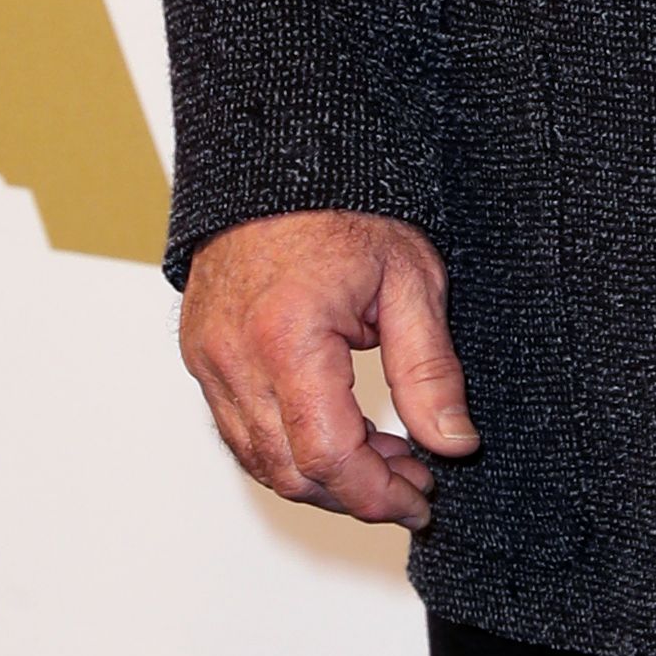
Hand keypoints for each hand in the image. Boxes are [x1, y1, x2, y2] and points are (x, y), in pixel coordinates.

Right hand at [179, 209, 474, 531]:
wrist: (283, 157)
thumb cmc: (345, 205)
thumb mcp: (411, 280)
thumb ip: (431, 371)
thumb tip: (453, 444)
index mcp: (287, 337)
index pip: (327, 456)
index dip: (378, 493)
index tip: (422, 498)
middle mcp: (234, 357)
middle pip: (290, 471)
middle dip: (356, 494)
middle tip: (413, 482)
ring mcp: (208, 360)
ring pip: (260, 461)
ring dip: (323, 477)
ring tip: (384, 457)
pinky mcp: (202, 356)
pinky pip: (240, 430)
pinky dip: (288, 449)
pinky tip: (339, 434)